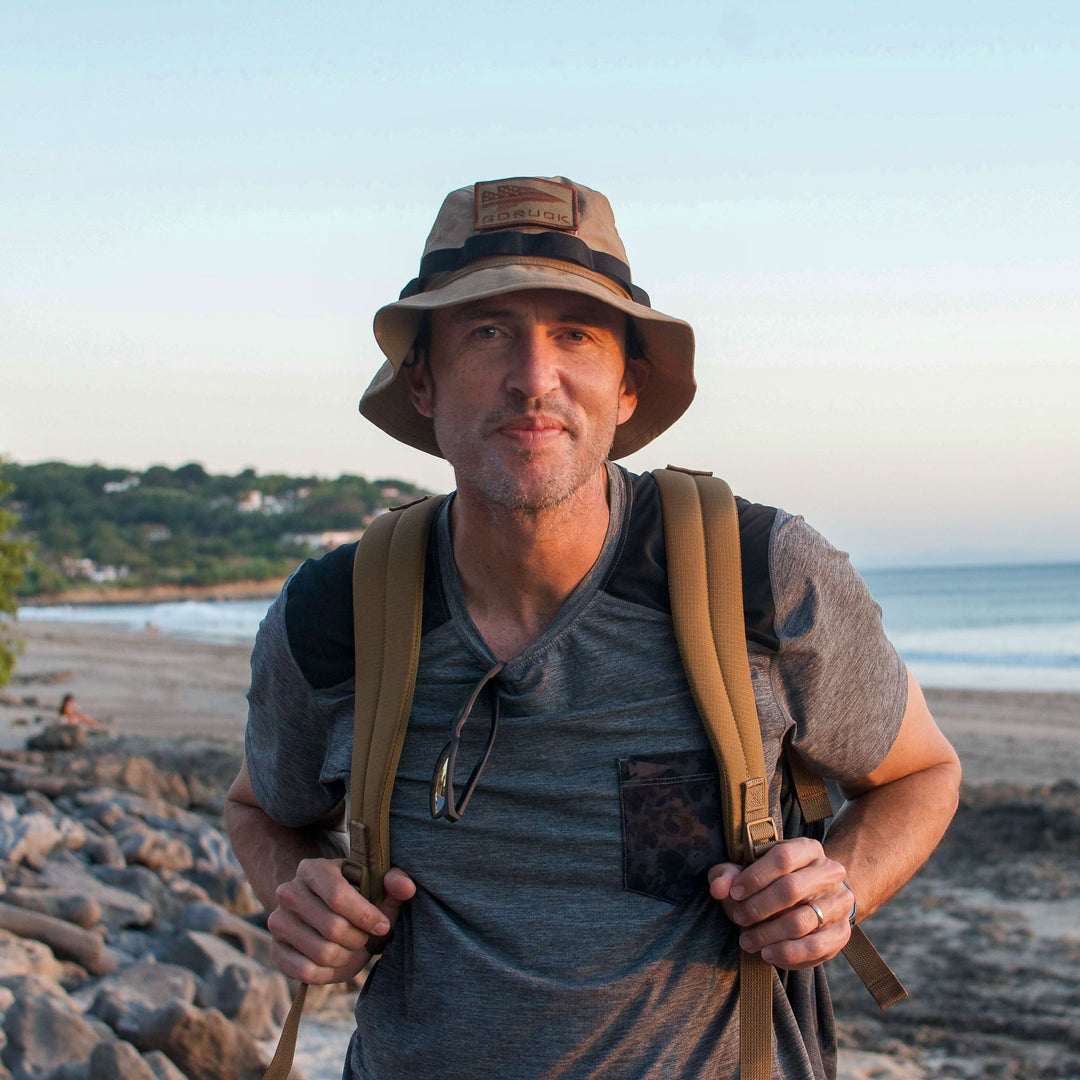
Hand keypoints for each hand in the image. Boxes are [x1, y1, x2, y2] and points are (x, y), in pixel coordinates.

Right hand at [267, 862, 415, 983]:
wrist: (327, 916)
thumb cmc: (358, 899)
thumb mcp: (377, 887)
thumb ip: (395, 882)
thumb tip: (406, 887)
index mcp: (312, 868)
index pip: (338, 896)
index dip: (365, 916)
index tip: (383, 925)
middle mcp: (289, 892)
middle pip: (332, 927)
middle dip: (358, 938)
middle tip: (364, 937)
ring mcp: (278, 922)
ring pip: (321, 952)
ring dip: (345, 956)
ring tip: (350, 947)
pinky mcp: (276, 950)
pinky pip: (306, 972)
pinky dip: (328, 973)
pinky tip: (335, 962)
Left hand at [708, 838, 849, 969]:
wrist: (814, 900)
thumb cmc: (772, 883)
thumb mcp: (748, 872)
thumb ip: (727, 875)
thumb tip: (718, 888)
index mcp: (808, 849)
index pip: (783, 857)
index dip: (755, 876)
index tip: (734, 893)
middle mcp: (829, 872)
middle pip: (791, 889)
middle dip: (758, 907)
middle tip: (738, 918)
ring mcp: (839, 903)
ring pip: (802, 921)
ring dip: (768, 934)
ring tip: (747, 940)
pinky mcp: (841, 933)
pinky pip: (815, 947)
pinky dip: (787, 953)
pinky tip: (767, 953)